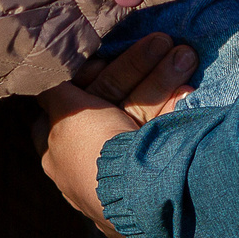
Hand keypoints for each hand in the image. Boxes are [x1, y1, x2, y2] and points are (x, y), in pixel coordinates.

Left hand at [37, 37, 198, 237]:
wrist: (140, 194)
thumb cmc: (93, 151)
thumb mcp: (64, 114)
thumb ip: (54, 91)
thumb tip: (48, 72)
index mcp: (61, 154)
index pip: (65, 107)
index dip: (84, 78)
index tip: (101, 61)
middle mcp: (94, 158)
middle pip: (112, 100)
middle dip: (138, 67)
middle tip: (162, 42)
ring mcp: (129, 164)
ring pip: (143, 107)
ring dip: (164, 77)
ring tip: (185, 53)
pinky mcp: (160, 165)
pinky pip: (168, 125)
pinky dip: (179, 103)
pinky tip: (190, 86)